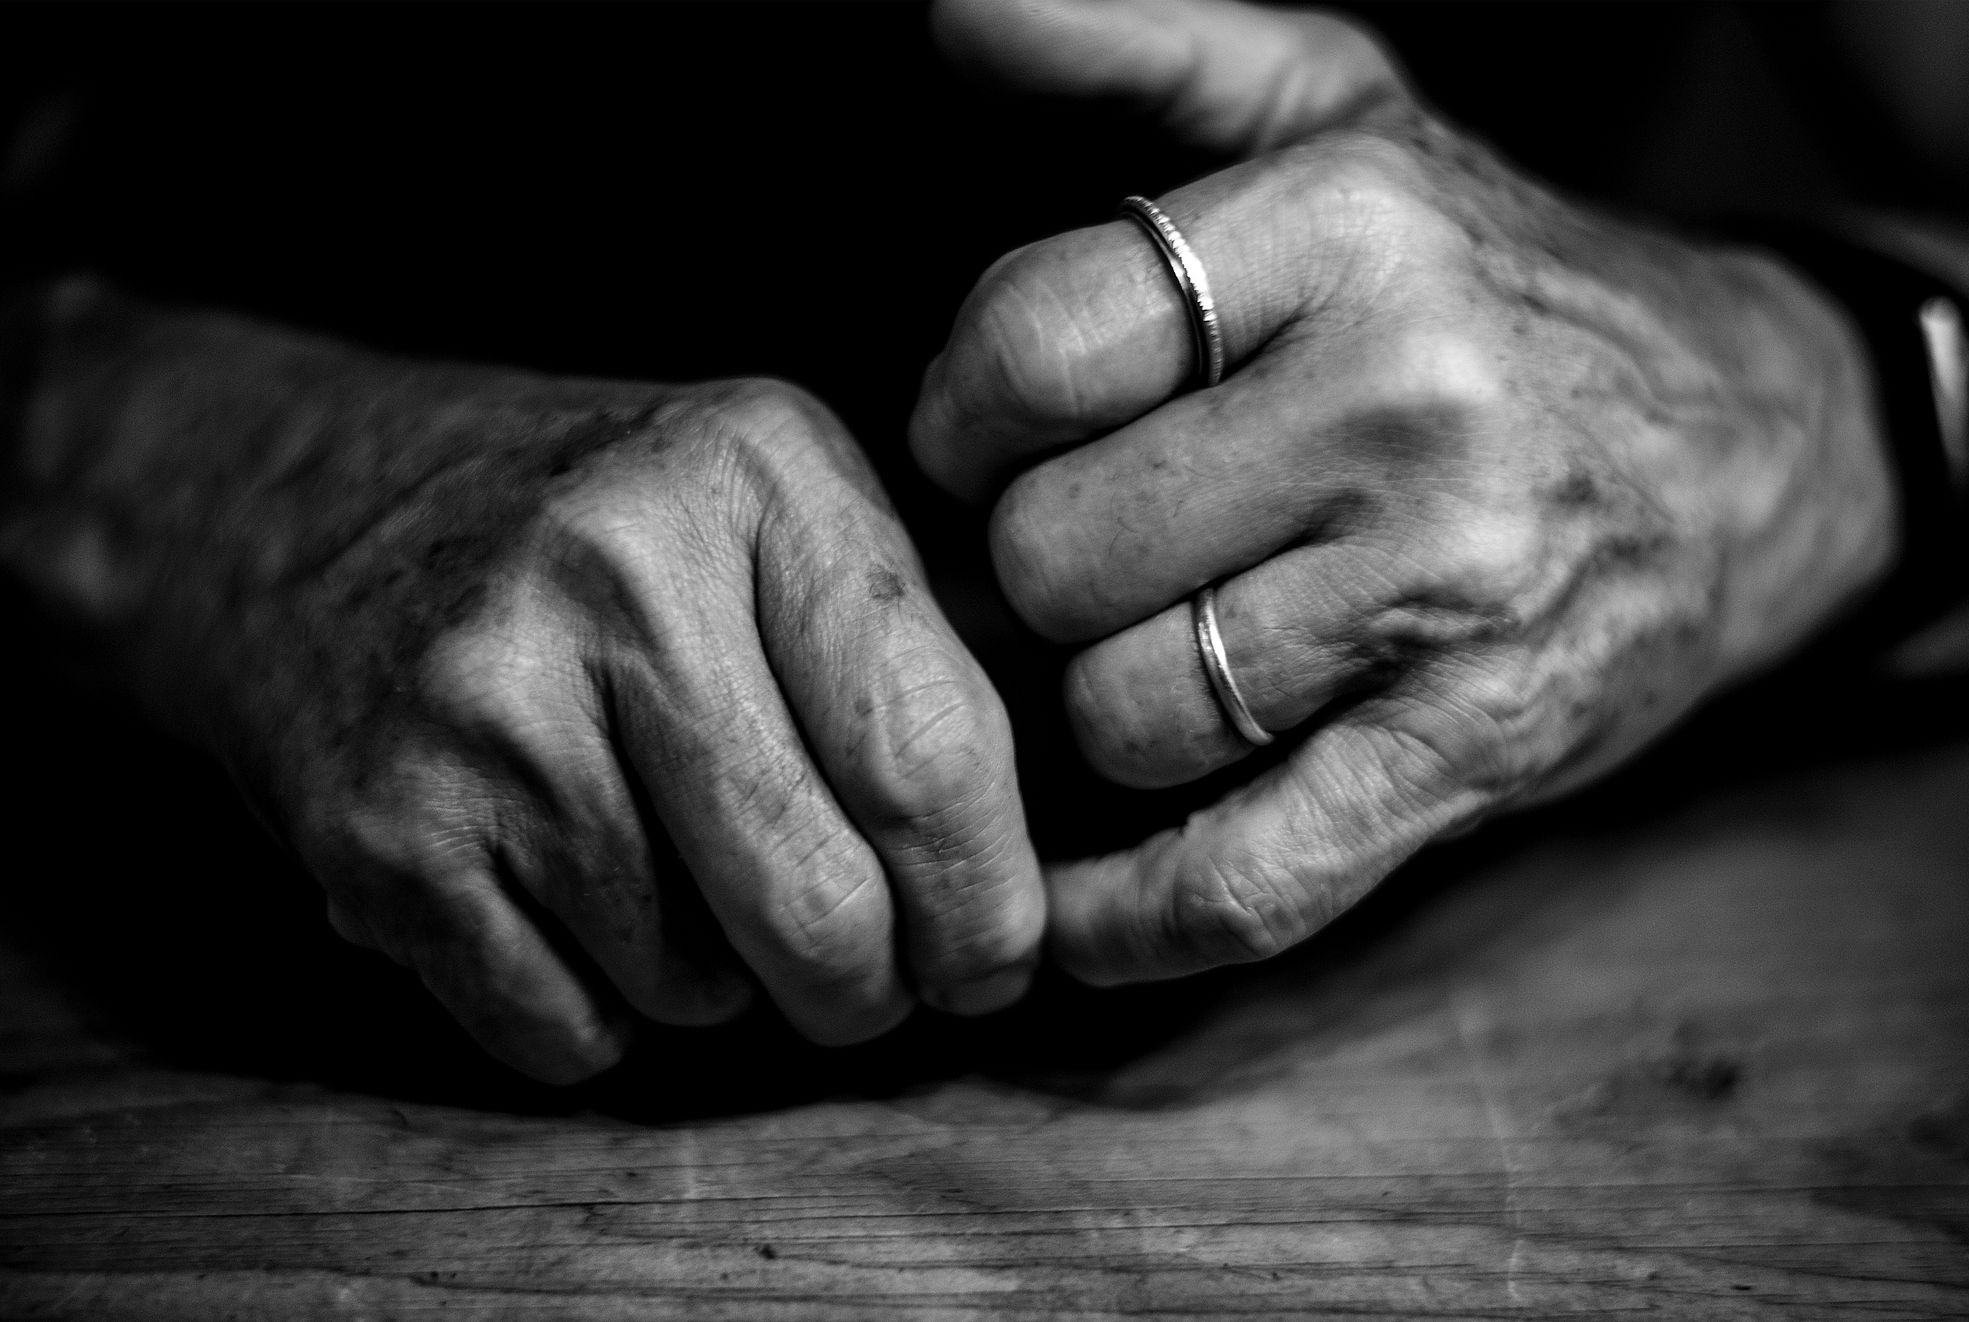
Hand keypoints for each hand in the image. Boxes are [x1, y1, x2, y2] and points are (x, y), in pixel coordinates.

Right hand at [8, 286, 1040, 1080]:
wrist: (287, 511)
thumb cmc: (585, 533)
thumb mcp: (763, 503)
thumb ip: (913, 645)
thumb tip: (1041, 868)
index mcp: (756, 470)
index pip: (931, 752)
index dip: (989, 900)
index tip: (994, 957)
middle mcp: (619, 569)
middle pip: (824, 903)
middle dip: (871, 991)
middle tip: (865, 985)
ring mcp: (485, 701)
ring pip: (697, 986)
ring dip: (719, 983)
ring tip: (667, 875)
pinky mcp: (380, 828)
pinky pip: (569, 1032)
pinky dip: (601, 1016)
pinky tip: (570, 908)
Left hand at [915, 0, 1895, 982]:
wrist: (1746, 441)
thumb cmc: (1487, 278)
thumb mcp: (1343, 109)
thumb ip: (1145, 45)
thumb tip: (952, 6)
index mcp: (1349, 226)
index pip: (1031, 347)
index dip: (958, 417)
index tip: (984, 443)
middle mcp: (1409, 400)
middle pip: (1054, 554)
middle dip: (1028, 573)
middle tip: (1076, 562)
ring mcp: (1454, 590)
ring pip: (1124, 713)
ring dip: (1098, 709)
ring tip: (1144, 657)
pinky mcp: (1481, 749)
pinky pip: (1243, 876)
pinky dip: (1136, 919)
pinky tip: (1086, 908)